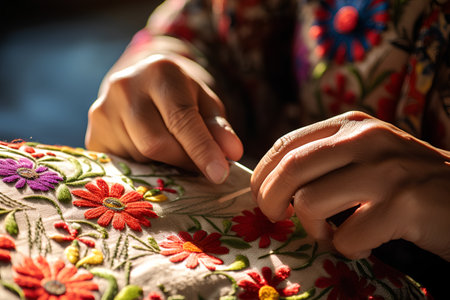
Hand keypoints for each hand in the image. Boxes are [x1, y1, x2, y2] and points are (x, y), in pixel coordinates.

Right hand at [86, 53, 242, 183]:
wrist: (142, 87)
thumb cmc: (180, 97)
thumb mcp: (204, 104)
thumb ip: (218, 127)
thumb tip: (231, 153)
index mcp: (159, 72)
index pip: (182, 118)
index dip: (202, 149)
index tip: (219, 174)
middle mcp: (124, 87)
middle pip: (157, 143)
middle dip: (183, 161)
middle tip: (199, 166)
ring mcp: (102, 111)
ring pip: (140, 158)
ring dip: (164, 165)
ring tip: (171, 152)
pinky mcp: (93, 136)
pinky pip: (124, 166)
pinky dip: (145, 168)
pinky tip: (151, 157)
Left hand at [251, 111, 449, 260]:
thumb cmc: (406, 181)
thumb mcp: (364, 155)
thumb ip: (324, 158)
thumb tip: (270, 181)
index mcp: (351, 125)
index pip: (285, 145)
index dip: (263, 176)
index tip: (264, 199)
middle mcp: (366, 139)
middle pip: (289, 170)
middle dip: (270, 202)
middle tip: (278, 220)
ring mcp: (385, 169)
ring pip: (310, 203)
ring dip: (314, 230)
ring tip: (334, 234)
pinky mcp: (403, 204)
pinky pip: (347, 237)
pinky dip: (349, 249)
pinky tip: (368, 245)